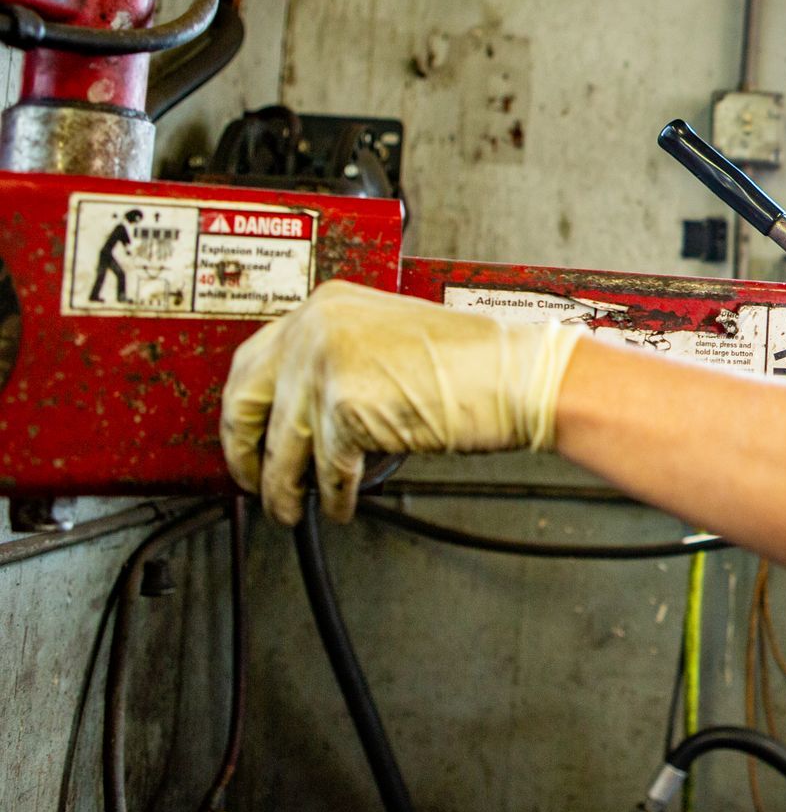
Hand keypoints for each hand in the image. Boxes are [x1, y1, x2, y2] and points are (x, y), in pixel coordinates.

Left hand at [221, 281, 584, 525]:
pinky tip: (340, 503)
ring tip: (294, 507)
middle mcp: (318, 326)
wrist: (516, 375)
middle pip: (246, 399)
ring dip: (285, 487)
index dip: (244, 409)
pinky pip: (324, 467)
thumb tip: (294, 414)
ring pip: (282, 444)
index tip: (246, 434)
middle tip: (252, 479)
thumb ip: (338, 363)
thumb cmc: (473, 364)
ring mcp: (327, 363)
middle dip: (243, 451)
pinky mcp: (344, 405)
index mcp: (327, 305)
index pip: (254, 360)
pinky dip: (332, 494)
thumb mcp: (389, 343)